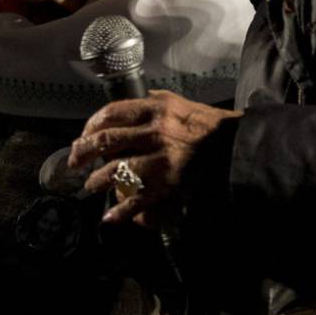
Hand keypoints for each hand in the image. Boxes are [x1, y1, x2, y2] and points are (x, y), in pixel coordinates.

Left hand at [73, 90, 239, 226]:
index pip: (111, 113)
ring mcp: (161, 159)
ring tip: (90, 186)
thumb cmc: (213, 127)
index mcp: (157, 109)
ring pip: (116, 171)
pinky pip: (138, 199)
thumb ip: (159, 100)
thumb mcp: (184, 103)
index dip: (91, 125)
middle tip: (73, 162)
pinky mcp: (170, 184)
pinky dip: (121, 211)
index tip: (82, 135)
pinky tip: (110, 217)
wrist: (241, 148)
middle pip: (107, 141)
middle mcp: (155, 131)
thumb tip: (140, 97)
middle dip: (83, 152)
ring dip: (98, 181)